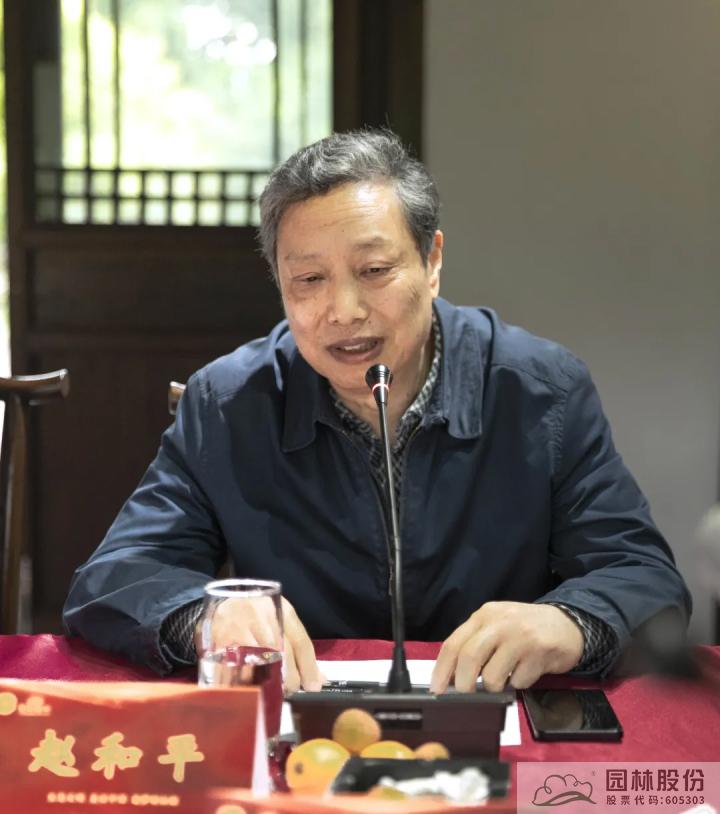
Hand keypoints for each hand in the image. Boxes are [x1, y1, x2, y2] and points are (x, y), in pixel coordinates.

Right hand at [195, 595, 322, 692]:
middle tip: (291, 690)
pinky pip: (238, 665)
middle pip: (283, 654)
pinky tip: (252, 686)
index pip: (301, 642)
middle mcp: (263, 615)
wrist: (225, 603)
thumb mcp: (281, 622)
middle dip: (290, 677)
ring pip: (262, 661)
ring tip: (274, 690)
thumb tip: (319, 679)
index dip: (309, 668)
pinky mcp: (222, 638)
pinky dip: (247, 679)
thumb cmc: (259, 615)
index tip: (313, 686)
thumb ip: (298, 648)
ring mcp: (241, 625)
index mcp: (283, 610)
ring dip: (269, 681)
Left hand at [430, 602, 583, 692]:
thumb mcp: (496, 626)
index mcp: (484, 615)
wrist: (567, 624)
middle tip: (465, 695)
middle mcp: (500, 622)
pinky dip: (518, 684)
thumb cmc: (525, 629)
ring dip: (495, 686)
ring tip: (506, 676)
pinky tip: (526, 671)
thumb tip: (452, 677)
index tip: (437, 689)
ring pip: (493, 675)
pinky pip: (519, 682)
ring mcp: (521, 636)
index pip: (454, 643)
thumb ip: (475, 644)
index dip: (442, 669)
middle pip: (469, 657)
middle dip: (463, 683)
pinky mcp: (540, 652)